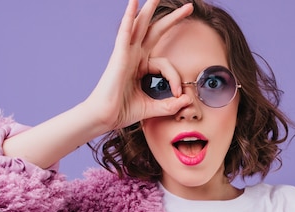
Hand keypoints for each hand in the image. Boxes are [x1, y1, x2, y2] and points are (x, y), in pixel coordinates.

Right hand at [85, 0, 193, 131]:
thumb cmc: (122, 111)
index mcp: (141, 66)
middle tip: (189, 7)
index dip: (176, 78)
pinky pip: (125, 32)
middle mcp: (134, 56)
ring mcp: (126, 53)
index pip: (166, 64)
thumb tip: (186, 101)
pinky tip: (134, 2)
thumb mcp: (152, 107)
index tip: (179, 94)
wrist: (105, 117)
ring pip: (140, 24)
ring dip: (149, 8)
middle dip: (172, 18)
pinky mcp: (119, 55)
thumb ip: (170, 105)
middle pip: (155, 30)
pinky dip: (129, 17)